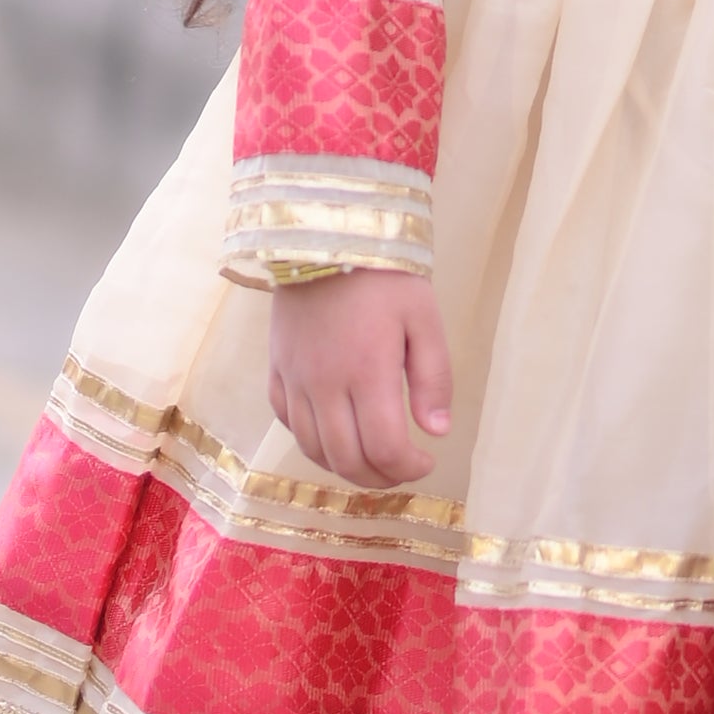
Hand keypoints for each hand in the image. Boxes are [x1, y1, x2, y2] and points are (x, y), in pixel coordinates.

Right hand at [269, 272, 453, 487]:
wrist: (326, 236)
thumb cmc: (385, 276)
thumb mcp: (424, 320)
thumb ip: (433, 378)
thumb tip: (436, 432)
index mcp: (367, 374)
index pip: (384, 448)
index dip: (408, 468)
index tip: (427, 460)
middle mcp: (325, 386)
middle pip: (346, 460)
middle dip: (380, 477)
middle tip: (402, 469)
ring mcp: (295, 380)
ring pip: (313, 449)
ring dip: (345, 467)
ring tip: (372, 461)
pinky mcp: (276, 369)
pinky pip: (286, 422)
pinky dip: (312, 442)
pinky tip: (335, 435)